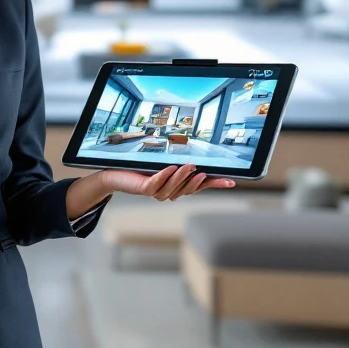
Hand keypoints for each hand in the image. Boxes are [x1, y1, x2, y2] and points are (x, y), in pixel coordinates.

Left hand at [100, 164, 234, 201]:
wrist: (117, 173)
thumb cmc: (141, 168)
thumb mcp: (166, 163)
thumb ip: (182, 163)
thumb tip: (201, 155)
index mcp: (177, 187)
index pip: (200, 187)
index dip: (214, 185)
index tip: (230, 181)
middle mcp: (169, 192)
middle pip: (188, 189)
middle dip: (197, 182)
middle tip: (204, 172)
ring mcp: (157, 192)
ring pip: (173, 187)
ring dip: (182, 176)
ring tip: (189, 165)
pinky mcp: (145, 188)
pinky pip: (157, 182)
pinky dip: (164, 175)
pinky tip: (170, 167)